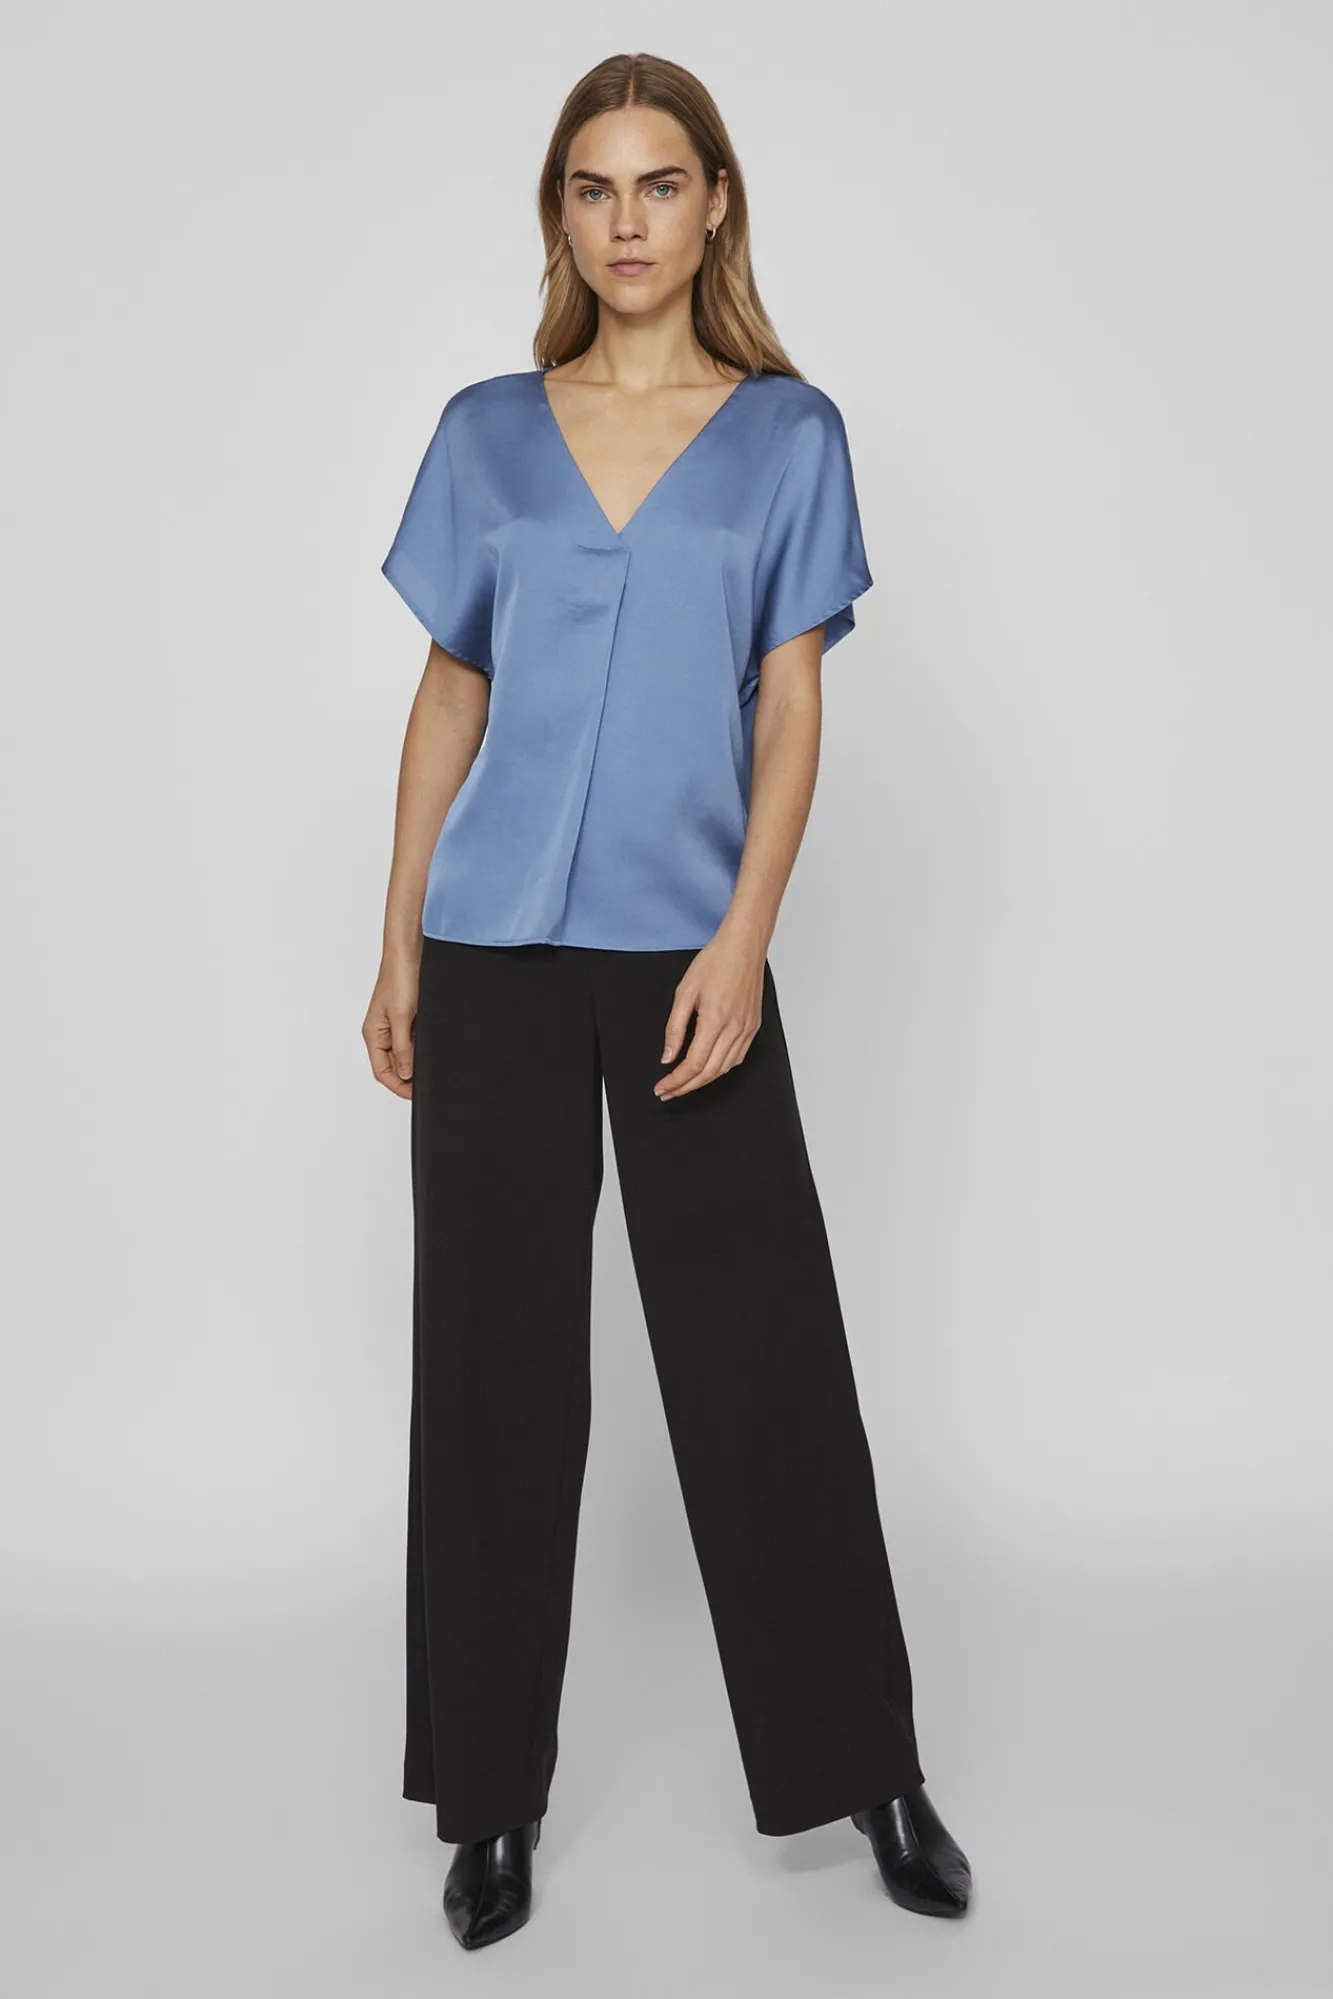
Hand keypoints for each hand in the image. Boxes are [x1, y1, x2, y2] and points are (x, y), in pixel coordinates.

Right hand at [363, 950, 419, 1098]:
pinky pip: (412, 1040)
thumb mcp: (402, 1017)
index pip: (382, 1071)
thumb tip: (406, 1073)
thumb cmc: (399, 978)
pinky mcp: (407, 1016)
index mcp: (373, 1034)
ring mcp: (395, 1024)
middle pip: (393, 1066)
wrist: (409, 952)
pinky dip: (421, 1048)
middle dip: (408, 1077)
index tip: (415, 1095)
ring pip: (404, 1054)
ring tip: (430, 1069)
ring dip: (415, 1062)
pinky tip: (432, 1049)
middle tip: (426, 1085)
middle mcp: (382, 1032)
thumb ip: (403, 1048)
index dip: (398, 1086)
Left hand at [655, 925, 764, 1100]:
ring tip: (684, 1084)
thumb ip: (674, 1028)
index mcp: (714, 1021)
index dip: (676, 1081)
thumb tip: (668, 1057)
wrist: (744, 946)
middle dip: (686, 1087)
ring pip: (725, 1068)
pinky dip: (721, 1069)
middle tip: (669, 1092)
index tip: (662, 1087)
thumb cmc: (715, 962)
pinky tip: (709, 1070)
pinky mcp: (753, 1026)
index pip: (693, 1064)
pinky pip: (738, 1057)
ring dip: (703, 1081)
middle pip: (709, 1072)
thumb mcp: (684, 992)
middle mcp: (734, 1029)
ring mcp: (747, 1029)